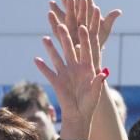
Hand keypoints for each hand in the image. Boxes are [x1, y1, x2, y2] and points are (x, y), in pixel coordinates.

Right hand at [34, 11, 106, 130]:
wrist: (79, 114)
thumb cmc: (90, 104)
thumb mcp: (95, 94)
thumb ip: (98, 83)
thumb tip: (103, 73)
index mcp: (87, 68)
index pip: (86, 50)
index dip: (85, 39)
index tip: (84, 27)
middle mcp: (75, 67)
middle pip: (70, 50)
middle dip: (66, 38)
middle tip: (62, 25)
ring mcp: (64, 73)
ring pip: (57, 58)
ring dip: (51, 49)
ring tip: (45, 38)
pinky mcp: (56, 81)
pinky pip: (48, 73)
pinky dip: (42, 67)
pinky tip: (36, 60)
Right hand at [50, 0, 121, 55]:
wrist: (91, 54)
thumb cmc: (99, 41)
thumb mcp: (105, 30)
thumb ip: (110, 19)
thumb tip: (119, 11)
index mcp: (89, 13)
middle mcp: (80, 16)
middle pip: (75, 0)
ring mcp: (72, 22)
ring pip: (66, 7)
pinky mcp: (65, 30)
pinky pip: (59, 21)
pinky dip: (55, 13)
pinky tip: (51, 5)